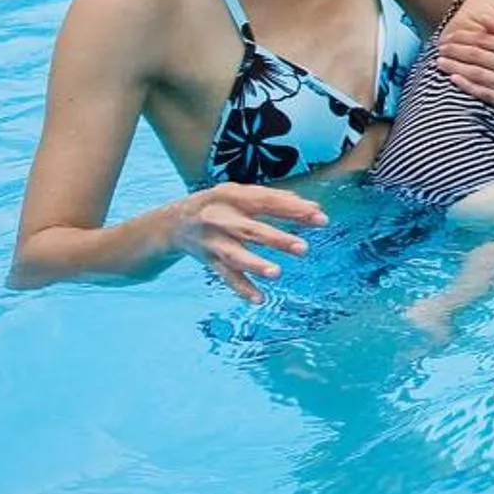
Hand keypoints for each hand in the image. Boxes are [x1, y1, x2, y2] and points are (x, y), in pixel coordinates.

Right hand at [165, 182, 325, 300]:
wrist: (172, 222)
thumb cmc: (219, 205)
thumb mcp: (241, 194)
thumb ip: (276, 200)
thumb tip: (315, 209)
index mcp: (230, 196)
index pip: (266, 202)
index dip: (293, 209)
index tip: (320, 218)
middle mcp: (218, 218)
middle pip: (249, 230)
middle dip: (276, 239)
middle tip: (304, 248)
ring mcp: (212, 241)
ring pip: (234, 255)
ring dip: (255, 264)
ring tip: (277, 273)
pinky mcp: (208, 260)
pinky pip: (225, 276)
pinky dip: (242, 288)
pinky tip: (260, 299)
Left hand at [435, 9, 493, 111]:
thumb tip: (482, 17)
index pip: (485, 41)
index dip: (463, 38)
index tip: (448, 36)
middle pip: (478, 57)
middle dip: (455, 51)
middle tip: (439, 48)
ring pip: (479, 74)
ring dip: (456, 67)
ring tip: (439, 62)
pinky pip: (487, 94)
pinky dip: (468, 86)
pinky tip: (454, 79)